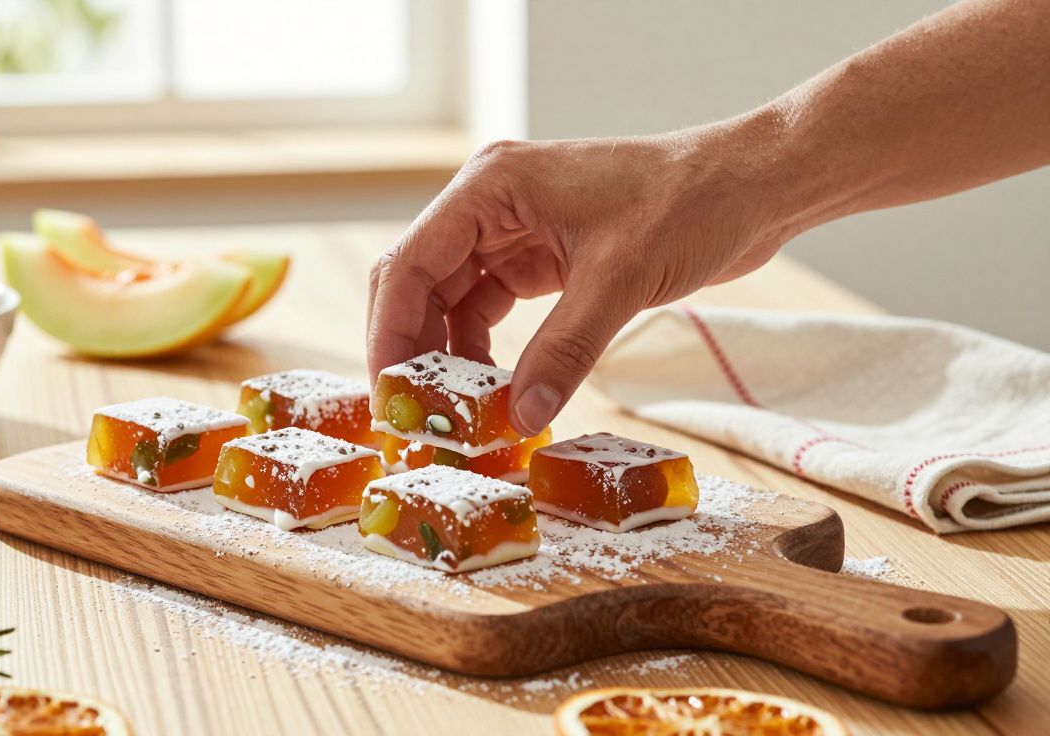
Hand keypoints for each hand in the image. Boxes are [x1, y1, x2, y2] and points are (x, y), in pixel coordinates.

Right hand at [366, 126, 791, 435]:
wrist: (750, 187)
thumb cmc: (689, 204)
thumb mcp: (620, 281)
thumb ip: (565, 350)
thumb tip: (520, 417)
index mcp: (491, 186)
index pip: (409, 263)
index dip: (390, 332)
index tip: (391, 394)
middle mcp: (489, 204)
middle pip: (419, 284)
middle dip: (412, 350)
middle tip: (414, 415)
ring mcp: (512, 230)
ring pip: (450, 302)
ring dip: (449, 358)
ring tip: (456, 415)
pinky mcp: (538, 257)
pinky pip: (488, 310)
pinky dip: (485, 353)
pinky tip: (497, 394)